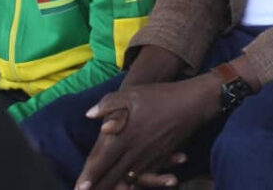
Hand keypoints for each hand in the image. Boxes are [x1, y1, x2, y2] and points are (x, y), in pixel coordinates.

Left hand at [76, 76, 221, 189]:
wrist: (193, 103)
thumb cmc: (161, 96)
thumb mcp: (132, 93)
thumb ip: (108, 103)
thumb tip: (89, 115)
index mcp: (124, 136)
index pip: (101, 161)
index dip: (89, 176)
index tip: (79, 188)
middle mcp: (135, 151)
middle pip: (113, 175)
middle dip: (100, 187)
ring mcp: (150, 156)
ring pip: (129, 178)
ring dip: (118, 186)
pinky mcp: (162, 157)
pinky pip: (146, 175)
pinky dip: (137, 181)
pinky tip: (131, 183)